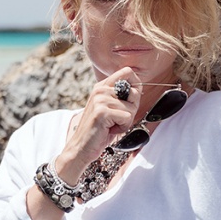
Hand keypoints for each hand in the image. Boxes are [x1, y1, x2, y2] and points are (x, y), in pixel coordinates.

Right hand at [54, 67, 139, 182]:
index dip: (136, 86)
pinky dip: (122, 128)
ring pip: (131, 108)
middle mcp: (100, 90)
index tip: (130, 100)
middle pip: (134, 92)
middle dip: (131, 109)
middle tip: (117, 118)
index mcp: (102, 86)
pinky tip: (109, 129)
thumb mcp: (111, 109)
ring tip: (111, 125)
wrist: (81, 147)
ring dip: (125, 121)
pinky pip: (127, 118)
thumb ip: (122, 97)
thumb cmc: (99, 130)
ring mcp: (100, 100)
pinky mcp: (102, 112)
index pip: (127, 72)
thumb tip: (138, 89)